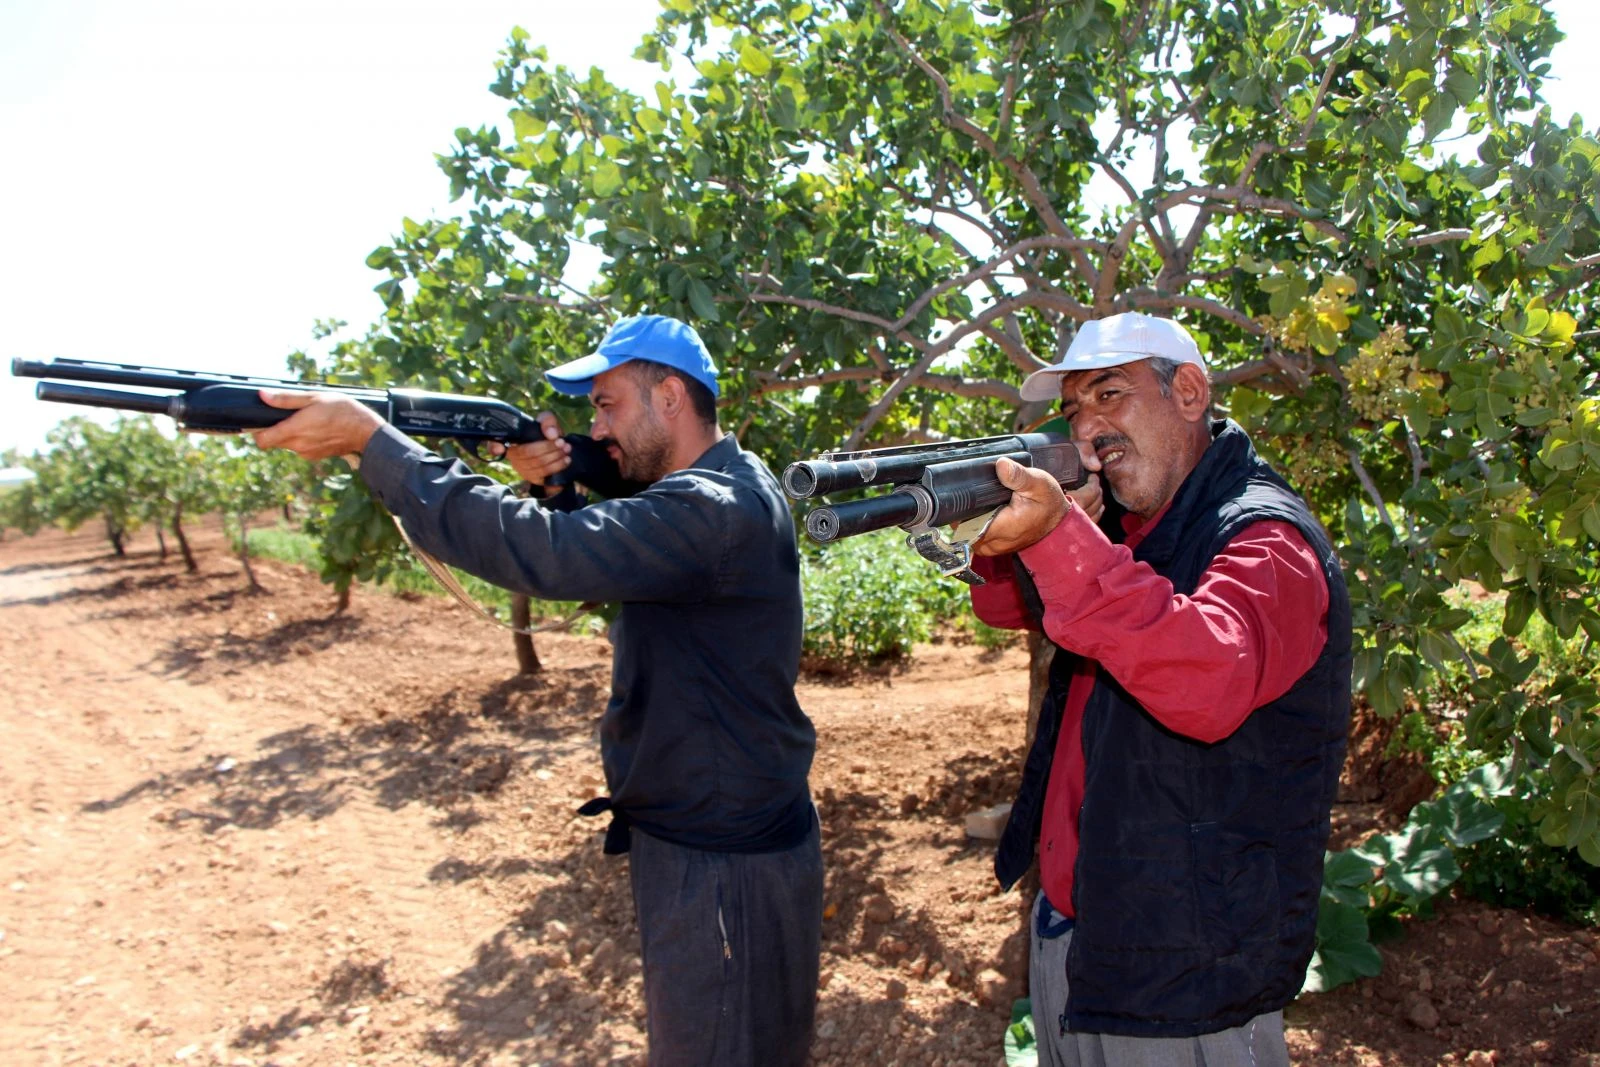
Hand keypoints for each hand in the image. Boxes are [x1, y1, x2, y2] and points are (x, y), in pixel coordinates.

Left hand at [253, 391, 383, 459]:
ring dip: (291, 434)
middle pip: (274, 441)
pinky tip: (317, 429)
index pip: (262, 441)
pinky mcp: (315, 456)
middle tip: (289, 415)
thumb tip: (263, 396)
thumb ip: (285, 399)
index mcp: (294, 430)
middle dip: (276, 429)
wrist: (366, 431)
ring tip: (308, 420)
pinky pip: (301, 448)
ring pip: (288, 445)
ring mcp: (307, 453)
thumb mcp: (313, 398)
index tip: (262, 422)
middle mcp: (298, 446)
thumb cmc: (342, 410)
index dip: (257, 432)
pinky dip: (303, 440)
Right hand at [487, 412, 570, 486]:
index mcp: (511, 440)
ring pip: (538, 464)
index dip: (494, 447)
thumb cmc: (546, 435)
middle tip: (562, 442)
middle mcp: (513, 456)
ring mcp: (522, 469)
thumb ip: (548, 420)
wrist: (556, 450)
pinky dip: (557, 466)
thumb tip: (551, 435)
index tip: (500, 448)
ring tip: (567, 449)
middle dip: (549, 447)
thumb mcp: (546, 422)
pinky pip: (544, 475)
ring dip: (556, 457)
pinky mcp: (532, 479)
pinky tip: (565, 460)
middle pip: (528, 453)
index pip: (494, 445)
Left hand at [973, 447, 1104, 555]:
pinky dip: (975, 523)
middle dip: (965, 509)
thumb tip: (1001, 465)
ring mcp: (991, 548)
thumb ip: (1019, 476)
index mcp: (1002, 528)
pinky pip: (973, 535)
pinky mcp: (991, 547)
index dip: (961, 507)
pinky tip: (985, 509)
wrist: (1058, 521)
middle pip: (962, 526)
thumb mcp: (1038, 483)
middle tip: (977, 492)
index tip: (964, 492)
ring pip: (966, 532)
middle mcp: (993, 543)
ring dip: (969, 516)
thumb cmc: (1048, 502)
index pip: (964, 523)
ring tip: (984, 500)